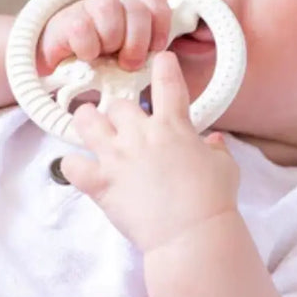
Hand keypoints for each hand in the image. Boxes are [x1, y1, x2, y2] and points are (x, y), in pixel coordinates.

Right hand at [36, 0, 172, 75]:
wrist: (58, 72)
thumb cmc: (101, 69)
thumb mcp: (129, 62)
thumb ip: (150, 54)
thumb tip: (172, 61)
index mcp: (133, 12)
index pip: (156, 3)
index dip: (160, 26)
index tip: (156, 49)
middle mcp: (113, 5)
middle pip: (137, 8)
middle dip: (137, 40)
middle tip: (128, 62)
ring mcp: (88, 9)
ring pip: (109, 7)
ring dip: (111, 38)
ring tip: (104, 57)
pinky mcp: (64, 22)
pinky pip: (82, 27)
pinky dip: (87, 46)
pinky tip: (85, 56)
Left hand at [59, 51, 239, 253]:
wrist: (193, 235)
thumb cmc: (213, 201)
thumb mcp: (224, 168)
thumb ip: (216, 150)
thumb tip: (214, 142)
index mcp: (173, 126)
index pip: (167, 82)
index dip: (163, 66)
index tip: (160, 60)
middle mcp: (140, 134)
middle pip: (118, 103)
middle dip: (119, 111)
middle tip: (124, 124)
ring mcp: (117, 156)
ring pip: (86, 120)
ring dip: (87, 122)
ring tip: (90, 128)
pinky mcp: (101, 182)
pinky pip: (72, 165)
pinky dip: (73, 166)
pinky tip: (79, 169)